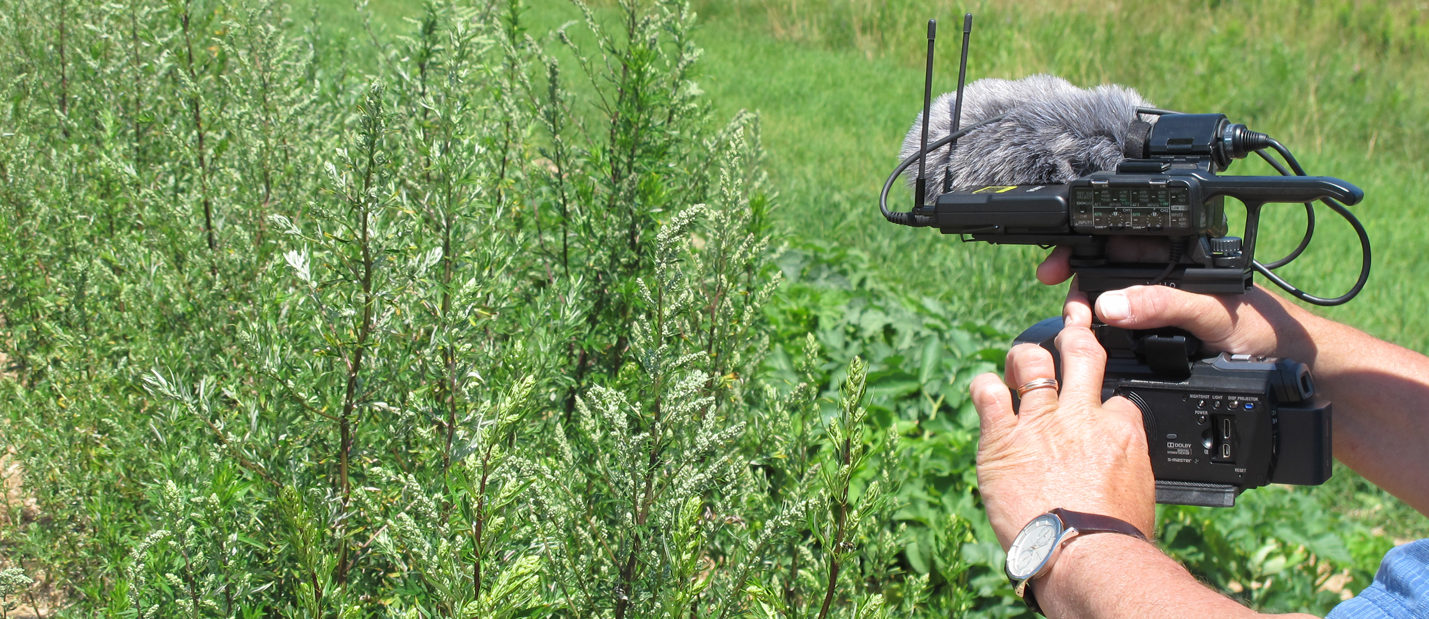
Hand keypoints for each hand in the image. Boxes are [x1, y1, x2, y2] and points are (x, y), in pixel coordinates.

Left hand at [971, 291, 1154, 548]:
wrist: (1082, 554)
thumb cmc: (1111, 538)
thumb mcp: (1137, 494)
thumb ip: (1124, 468)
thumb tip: (1117, 472)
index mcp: (1120, 430)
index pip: (1116, 397)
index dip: (1105, 402)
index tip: (1097, 410)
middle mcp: (1081, 416)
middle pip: (1081, 353)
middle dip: (1074, 334)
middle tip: (1070, 326)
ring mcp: (1040, 422)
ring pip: (1032, 362)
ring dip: (1024, 356)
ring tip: (1022, 360)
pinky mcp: (1002, 436)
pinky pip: (988, 392)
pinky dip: (984, 385)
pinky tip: (985, 389)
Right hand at [1036, 244, 1318, 361]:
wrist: (1293, 368)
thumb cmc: (1264, 330)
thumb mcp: (1209, 313)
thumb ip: (1160, 304)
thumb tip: (1107, 305)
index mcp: (1176, 255)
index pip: (1116, 238)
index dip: (1079, 247)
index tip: (1053, 268)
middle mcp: (1164, 278)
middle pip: (1104, 271)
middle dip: (1076, 285)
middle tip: (1065, 310)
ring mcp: (1161, 309)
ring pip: (1109, 304)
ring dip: (1086, 315)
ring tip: (1076, 330)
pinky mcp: (1161, 338)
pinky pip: (1121, 333)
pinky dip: (1101, 339)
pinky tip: (1093, 347)